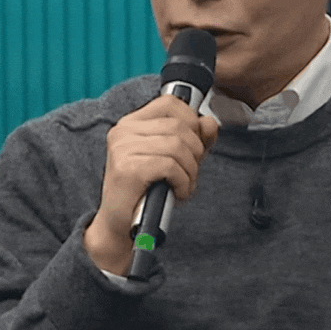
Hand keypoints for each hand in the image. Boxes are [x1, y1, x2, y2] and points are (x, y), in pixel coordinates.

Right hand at [84, 94, 218, 274]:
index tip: (193, 145)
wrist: (121, 226)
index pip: (170, 103)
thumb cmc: (147, 191)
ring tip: (183, 186)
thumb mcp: (176, 159)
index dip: (192, 121)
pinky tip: (177, 193)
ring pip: (178, 146)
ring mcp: (122, 149)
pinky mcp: (128, 169)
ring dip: (191, 171)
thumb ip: (194, 138)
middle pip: (179, 126)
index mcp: (131, 123)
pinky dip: (183, 182)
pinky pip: (171, 166)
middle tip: (189, 173)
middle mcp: (123, 131)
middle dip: (195, 152)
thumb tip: (209, 123)